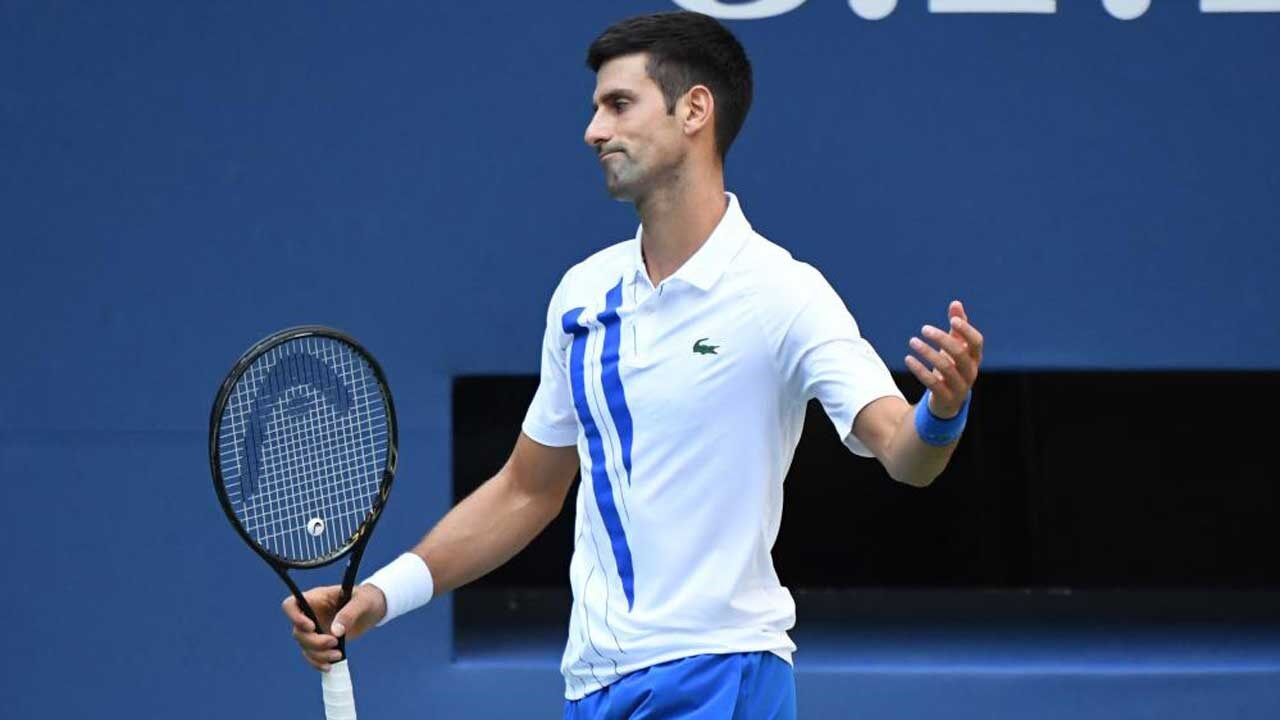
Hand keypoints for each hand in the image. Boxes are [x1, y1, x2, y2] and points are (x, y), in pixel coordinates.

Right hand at [282, 583, 386, 671]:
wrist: (373, 609)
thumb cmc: (366, 598)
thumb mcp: (362, 602)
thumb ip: (349, 614)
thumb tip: (336, 632)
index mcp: (316, 598)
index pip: (291, 605)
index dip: (294, 617)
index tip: (312, 627)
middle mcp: (311, 614)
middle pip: (298, 632)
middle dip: (314, 642)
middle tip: (334, 642)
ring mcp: (315, 629)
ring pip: (305, 646)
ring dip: (318, 655)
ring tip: (338, 655)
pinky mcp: (321, 642)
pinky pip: (312, 655)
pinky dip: (318, 663)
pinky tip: (330, 666)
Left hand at [905, 300, 983, 417]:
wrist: (948, 401)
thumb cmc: (953, 367)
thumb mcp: (955, 347)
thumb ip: (957, 326)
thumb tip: (956, 303)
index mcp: (974, 358)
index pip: (976, 342)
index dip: (966, 331)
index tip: (952, 320)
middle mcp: (970, 372)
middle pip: (960, 353)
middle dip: (942, 339)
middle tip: (923, 328)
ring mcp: (959, 386)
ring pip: (945, 368)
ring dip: (927, 352)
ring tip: (912, 341)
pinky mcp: (945, 397)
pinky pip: (932, 383)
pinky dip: (920, 370)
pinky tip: (908, 358)